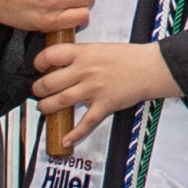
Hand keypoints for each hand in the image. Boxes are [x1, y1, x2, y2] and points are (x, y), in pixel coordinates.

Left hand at [33, 36, 176, 126]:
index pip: (51, 55)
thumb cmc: (127, 57)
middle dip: (39, 89)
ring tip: (43, 108)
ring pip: (61, 101)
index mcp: (83, 54)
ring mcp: (93, 90)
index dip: (39, 62)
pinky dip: (74, 133)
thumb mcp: (99, 48)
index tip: (38, 67)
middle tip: (37, 91)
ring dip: (47, 107)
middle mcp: (85, 71)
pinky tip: (66, 139)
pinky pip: (85, 122)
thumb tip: (61, 62)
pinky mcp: (104, 105)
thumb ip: (80, 55)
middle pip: (50, 82)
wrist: (150, 68)